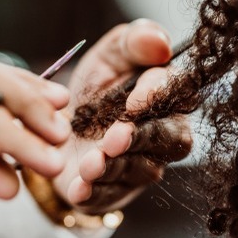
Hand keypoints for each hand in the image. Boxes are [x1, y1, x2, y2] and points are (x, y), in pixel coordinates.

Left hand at [52, 20, 192, 212]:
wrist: (57, 127)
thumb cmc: (94, 89)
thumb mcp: (108, 56)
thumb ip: (133, 41)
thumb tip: (160, 43)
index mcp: (169, 95)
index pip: (180, 92)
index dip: (160, 95)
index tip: (135, 98)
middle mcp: (165, 133)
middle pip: (170, 139)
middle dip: (141, 138)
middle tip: (114, 137)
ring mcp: (143, 166)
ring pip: (141, 170)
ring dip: (114, 167)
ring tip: (89, 163)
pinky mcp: (116, 191)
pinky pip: (111, 195)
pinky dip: (94, 193)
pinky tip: (79, 188)